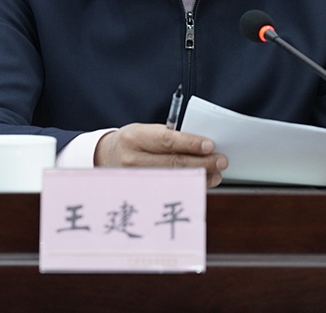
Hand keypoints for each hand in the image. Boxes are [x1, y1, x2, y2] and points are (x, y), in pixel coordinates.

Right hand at [94, 123, 228, 186]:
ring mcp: (135, 180)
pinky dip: (189, 186)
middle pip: (173, 162)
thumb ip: (167, 136)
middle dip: (202, 161)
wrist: (103, 158)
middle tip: (221, 160)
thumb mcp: (143, 131)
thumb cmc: (131, 141)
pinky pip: (169, 191)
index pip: (166, 140)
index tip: (210, 145)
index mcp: (135, 137)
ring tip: (217, 173)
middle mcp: (132, 159)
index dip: (190, 143)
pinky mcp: (140, 193)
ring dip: (200, 176)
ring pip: (174, 180)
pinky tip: (202, 183)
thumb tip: (200, 144)